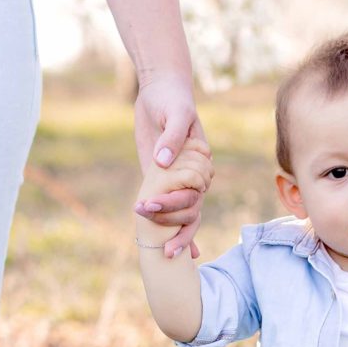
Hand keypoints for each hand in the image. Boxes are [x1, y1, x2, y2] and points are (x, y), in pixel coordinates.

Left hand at [133, 72, 208, 254]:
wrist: (159, 92)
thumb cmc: (172, 100)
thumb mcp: (175, 114)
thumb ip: (172, 138)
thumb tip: (163, 162)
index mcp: (201, 163)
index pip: (196, 190)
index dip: (177, 201)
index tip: (154, 204)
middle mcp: (194, 177)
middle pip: (189, 207)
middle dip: (170, 219)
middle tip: (146, 217)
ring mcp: (177, 182)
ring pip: (184, 215)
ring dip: (175, 233)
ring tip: (167, 254)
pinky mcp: (159, 182)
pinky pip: (167, 210)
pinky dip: (172, 231)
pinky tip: (172, 253)